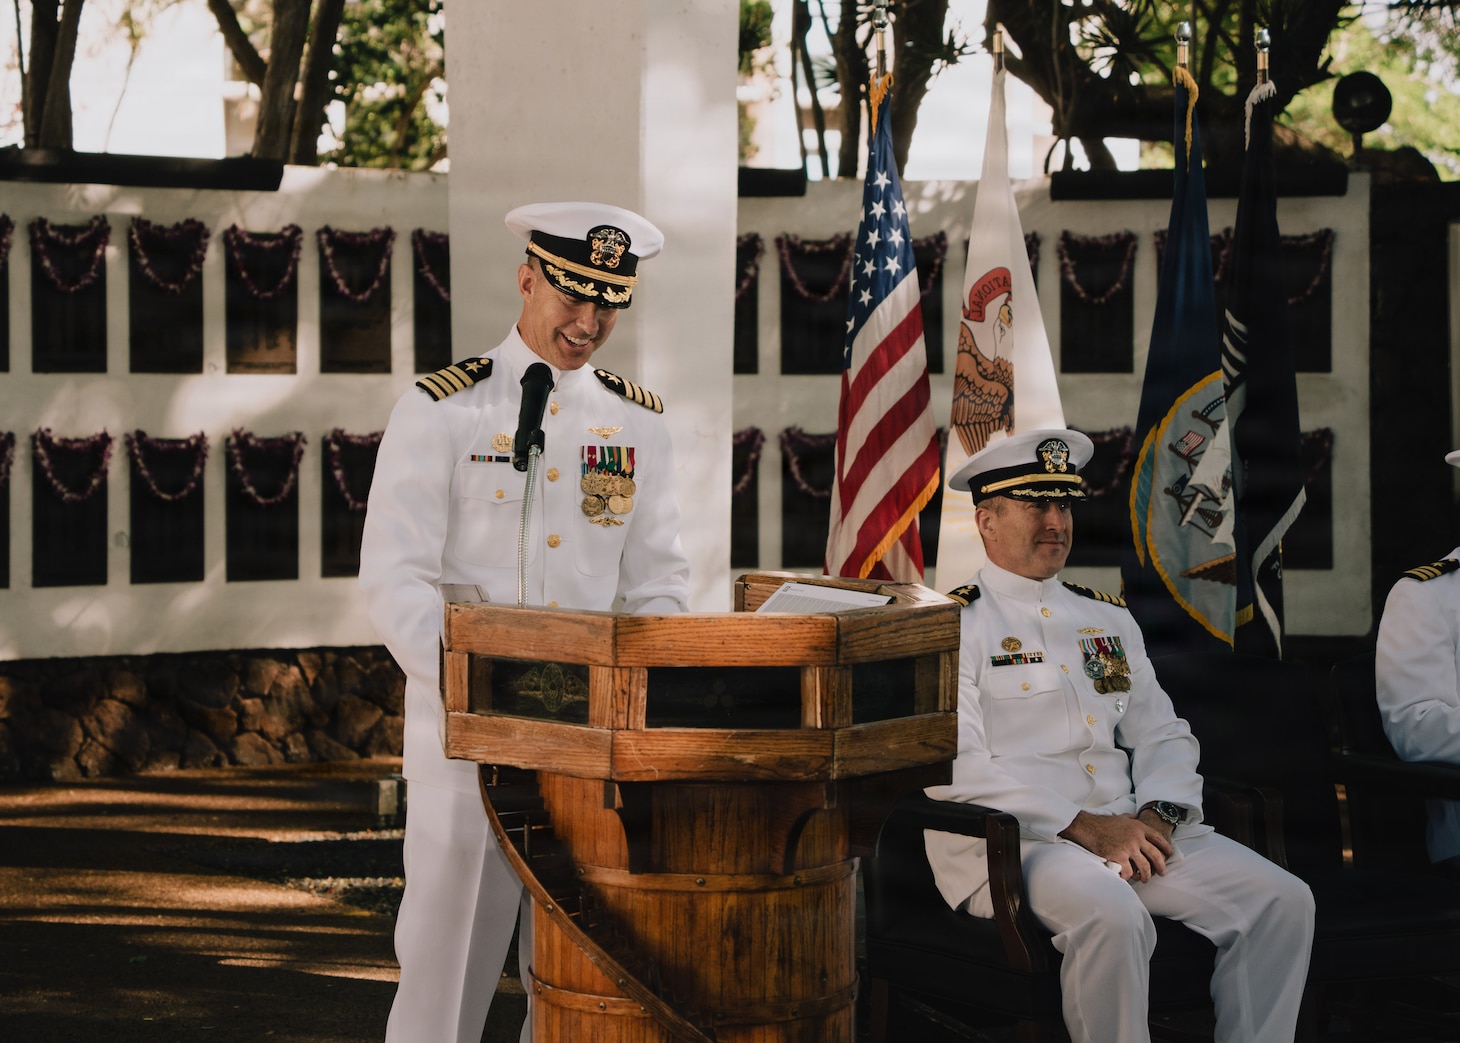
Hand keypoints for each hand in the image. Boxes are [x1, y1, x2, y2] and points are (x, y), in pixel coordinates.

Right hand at [1059, 810, 1173, 881]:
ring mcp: (1129, 848)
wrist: (1088, 827)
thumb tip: (1137, 816)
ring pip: (1145, 867)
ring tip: (1144, 879)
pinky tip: (1126, 878)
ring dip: (1146, 876)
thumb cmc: (1103, 823)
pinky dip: (1128, 877)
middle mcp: (1136, 838)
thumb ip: (1132, 818)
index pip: (1158, 839)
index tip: (1169, 854)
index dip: (1165, 847)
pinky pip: (1129, 872)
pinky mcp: (1119, 857)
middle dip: (1161, 866)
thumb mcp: (1121, 817)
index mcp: (1139, 827)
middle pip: (1156, 855)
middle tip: (1162, 873)